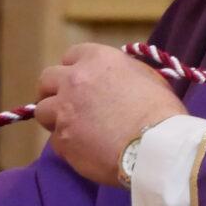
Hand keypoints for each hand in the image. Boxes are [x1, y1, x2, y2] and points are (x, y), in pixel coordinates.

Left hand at [33, 44, 184, 184]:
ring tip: (74, 129)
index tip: (77, 81)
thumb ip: (122, 74)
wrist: (157, 147)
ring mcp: (64, 110)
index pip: (71, 55)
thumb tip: (112, 79)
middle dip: (52, 91)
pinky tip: (85, 149)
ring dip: (55, 119)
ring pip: (42, 111)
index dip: (73, 69)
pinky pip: (55, 140)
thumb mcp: (148, 78)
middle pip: (46, 80)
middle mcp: (75, 80)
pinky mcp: (62, 139)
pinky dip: (67, 144)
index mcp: (98, 60)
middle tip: (64, 104)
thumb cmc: (162, 113)